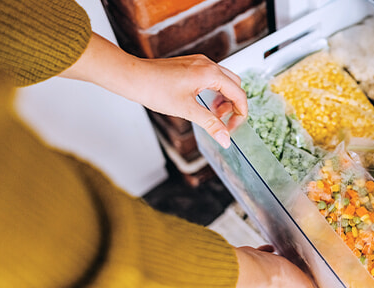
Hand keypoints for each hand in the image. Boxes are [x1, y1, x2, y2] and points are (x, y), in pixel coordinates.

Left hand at [59, 33, 246, 147]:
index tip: (232, 128)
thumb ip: (210, 124)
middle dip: (233, 105)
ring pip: (223, 80)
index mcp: (210, 73)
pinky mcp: (190, 64)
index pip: (239, 93)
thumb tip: (225, 139)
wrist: (133, 77)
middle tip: (222, 122)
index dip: (240, 113)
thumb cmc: (155, 89)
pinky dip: (213, 91)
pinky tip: (201, 103)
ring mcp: (199, 62)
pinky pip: (211, 77)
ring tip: (211, 113)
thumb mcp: (187, 110)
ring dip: (223, 98)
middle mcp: (207, 64)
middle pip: (235, 85)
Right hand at [233, 245, 322, 287]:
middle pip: (286, 282)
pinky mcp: (258, 260)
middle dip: (293, 275)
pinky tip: (272, 248)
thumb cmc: (276, 277)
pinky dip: (268, 252)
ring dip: (280, 263)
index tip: (309, 286)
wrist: (254, 265)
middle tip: (300, 269)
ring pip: (274, 269)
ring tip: (287, 257)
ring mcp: (266, 272)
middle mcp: (276, 284)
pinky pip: (264, 256)